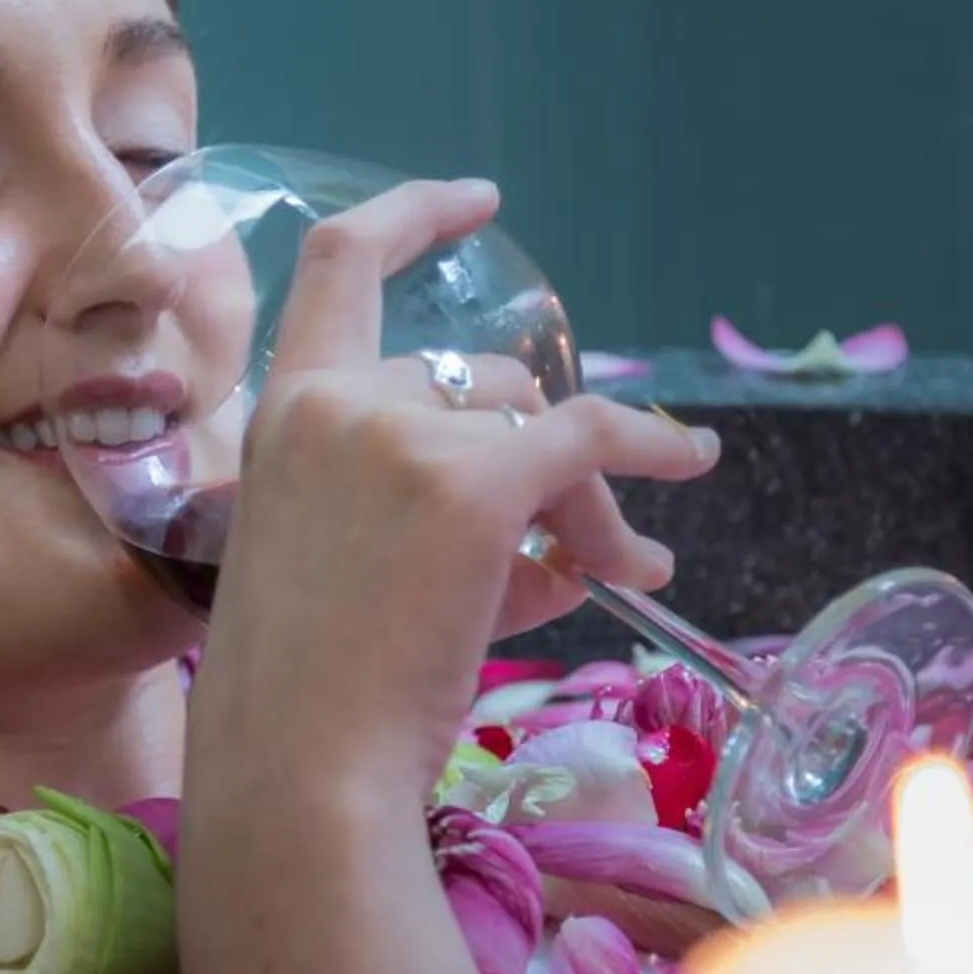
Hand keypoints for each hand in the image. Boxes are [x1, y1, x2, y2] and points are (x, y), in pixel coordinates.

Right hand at [186, 178, 718, 807]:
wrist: (301, 771)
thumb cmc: (309, 700)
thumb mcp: (338, 563)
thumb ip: (422, 510)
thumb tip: (566, 539)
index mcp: (283, 413)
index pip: (338, 267)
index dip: (412, 219)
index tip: (478, 202)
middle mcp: (336, 401)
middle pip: (488, 385)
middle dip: (551, 458)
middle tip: (594, 552)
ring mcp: (401, 435)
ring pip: (541, 428)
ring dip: (589, 503)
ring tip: (615, 578)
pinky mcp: (471, 484)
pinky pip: (591, 440)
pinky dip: (651, 450)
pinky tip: (689, 468)